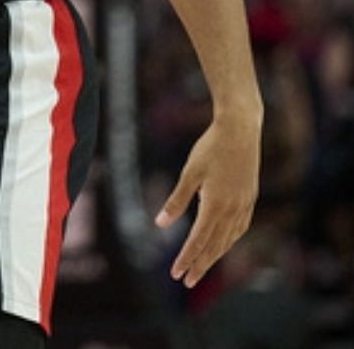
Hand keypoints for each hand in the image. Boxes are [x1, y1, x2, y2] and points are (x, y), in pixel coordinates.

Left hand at [154, 114, 259, 286]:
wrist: (241, 130)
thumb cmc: (210, 148)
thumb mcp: (189, 172)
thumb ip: (176, 199)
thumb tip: (160, 224)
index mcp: (216, 204)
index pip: (198, 240)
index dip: (186, 258)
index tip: (176, 274)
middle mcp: (233, 209)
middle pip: (215, 245)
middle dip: (200, 265)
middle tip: (186, 282)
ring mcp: (245, 205)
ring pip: (229, 239)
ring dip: (215, 255)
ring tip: (201, 267)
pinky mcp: (250, 198)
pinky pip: (240, 227)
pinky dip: (229, 240)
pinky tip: (222, 243)